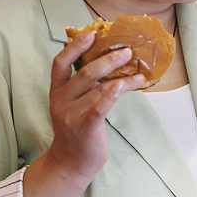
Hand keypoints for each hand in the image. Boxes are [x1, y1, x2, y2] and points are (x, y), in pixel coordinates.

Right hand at [47, 30, 144, 183]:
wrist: (71, 162)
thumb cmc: (78, 128)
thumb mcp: (74, 103)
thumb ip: (84, 86)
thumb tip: (111, 63)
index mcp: (57, 91)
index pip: (60, 63)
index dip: (75, 47)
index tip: (92, 33)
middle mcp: (60, 100)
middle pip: (84, 73)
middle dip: (108, 59)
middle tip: (127, 51)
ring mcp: (71, 114)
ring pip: (98, 88)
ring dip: (122, 78)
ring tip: (139, 72)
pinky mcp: (85, 126)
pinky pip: (100, 106)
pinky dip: (113, 93)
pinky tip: (127, 84)